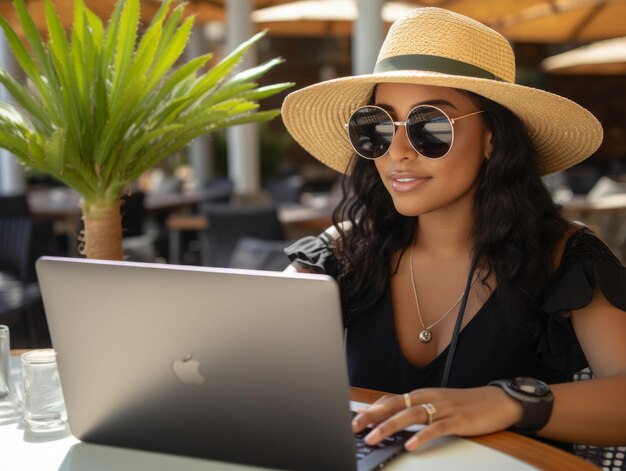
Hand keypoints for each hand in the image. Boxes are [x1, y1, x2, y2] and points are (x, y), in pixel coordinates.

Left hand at [351, 386, 522, 450]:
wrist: (498, 400)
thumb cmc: (466, 405)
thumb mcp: (438, 405)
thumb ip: (417, 410)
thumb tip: (394, 419)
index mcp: (423, 395)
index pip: (391, 399)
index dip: (372, 409)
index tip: (355, 419)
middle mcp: (430, 398)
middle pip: (395, 405)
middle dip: (373, 416)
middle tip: (355, 427)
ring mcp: (443, 408)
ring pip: (411, 415)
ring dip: (390, 426)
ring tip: (374, 437)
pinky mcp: (458, 420)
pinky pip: (436, 428)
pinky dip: (422, 436)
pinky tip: (411, 445)